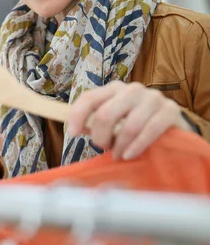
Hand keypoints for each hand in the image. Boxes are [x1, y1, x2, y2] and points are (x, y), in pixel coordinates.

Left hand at [67, 82, 191, 160]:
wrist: (173, 127)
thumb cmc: (137, 125)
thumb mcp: (114, 122)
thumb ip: (95, 123)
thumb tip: (74, 128)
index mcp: (114, 89)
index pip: (89, 98)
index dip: (77, 115)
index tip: (72, 133)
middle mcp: (132, 89)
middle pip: (105, 114)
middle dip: (100, 137)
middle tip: (104, 148)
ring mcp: (152, 98)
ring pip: (128, 125)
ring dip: (119, 146)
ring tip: (118, 155)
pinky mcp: (170, 110)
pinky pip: (150, 130)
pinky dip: (137, 146)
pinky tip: (129, 155)